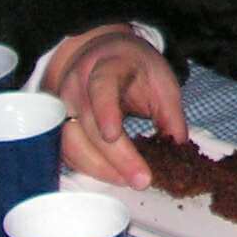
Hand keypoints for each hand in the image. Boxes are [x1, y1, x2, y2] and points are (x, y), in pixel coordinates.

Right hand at [43, 24, 184, 187]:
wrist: (101, 54)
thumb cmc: (134, 66)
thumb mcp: (161, 77)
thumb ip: (170, 109)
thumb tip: (178, 143)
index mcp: (105, 66)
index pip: (100, 87)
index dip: (105, 111)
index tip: (113, 135)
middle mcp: (76, 85)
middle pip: (88, 125)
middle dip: (115, 157)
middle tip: (141, 180)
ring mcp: (62, 106)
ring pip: (72, 144)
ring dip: (100, 169)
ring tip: (129, 182)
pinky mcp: (58, 126)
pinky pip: (68, 153)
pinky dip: (90, 168)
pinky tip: (113, 176)